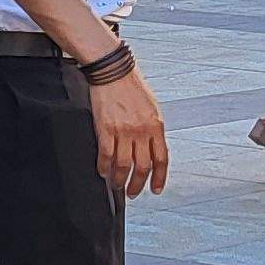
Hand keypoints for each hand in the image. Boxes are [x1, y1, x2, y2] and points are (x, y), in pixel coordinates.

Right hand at [89, 65, 169, 198]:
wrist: (113, 72)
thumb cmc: (132, 86)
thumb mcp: (152, 108)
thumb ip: (153, 129)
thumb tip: (151, 148)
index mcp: (156, 125)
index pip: (161, 159)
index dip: (160, 178)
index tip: (156, 189)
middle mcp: (142, 130)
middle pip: (143, 167)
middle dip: (138, 184)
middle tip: (133, 192)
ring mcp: (123, 131)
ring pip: (123, 165)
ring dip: (120, 179)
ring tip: (116, 184)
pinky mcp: (105, 129)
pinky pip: (106, 155)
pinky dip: (104, 167)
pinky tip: (103, 171)